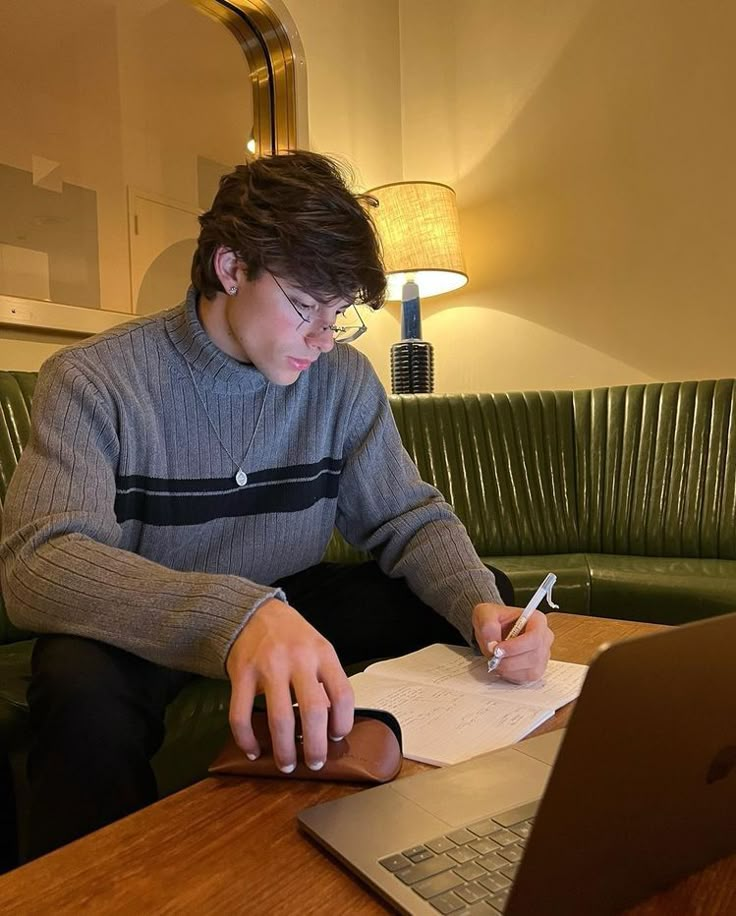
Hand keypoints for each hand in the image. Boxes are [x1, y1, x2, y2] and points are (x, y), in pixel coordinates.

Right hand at [225, 598, 353, 772]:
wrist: (254, 612)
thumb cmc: (292, 636)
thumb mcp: (317, 648)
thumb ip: (324, 680)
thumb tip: (329, 725)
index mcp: (322, 653)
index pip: (342, 694)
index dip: (343, 722)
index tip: (337, 735)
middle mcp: (297, 659)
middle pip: (313, 711)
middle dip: (315, 746)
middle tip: (315, 763)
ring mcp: (268, 666)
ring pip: (279, 719)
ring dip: (284, 749)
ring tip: (287, 765)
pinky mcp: (241, 673)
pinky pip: (241, 716)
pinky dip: (246, 740)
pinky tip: (253, 751)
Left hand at [472, 603, 553, 682]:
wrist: (493, 628)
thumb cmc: (494, 618)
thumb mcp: (485, 613)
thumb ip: (488, 625)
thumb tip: (493, 644)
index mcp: (537, 620)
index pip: (534, 637)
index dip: (516, 647)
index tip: (498, 649)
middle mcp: (544, 638)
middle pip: (534, 656)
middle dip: (510, 661)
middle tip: (493, 657)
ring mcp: (542, 655)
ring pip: (531, 670)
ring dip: (509, 670)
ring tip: (496, 662)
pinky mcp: (536, 669)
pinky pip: (527, 678)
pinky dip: (511, 676)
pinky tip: (502, 667)